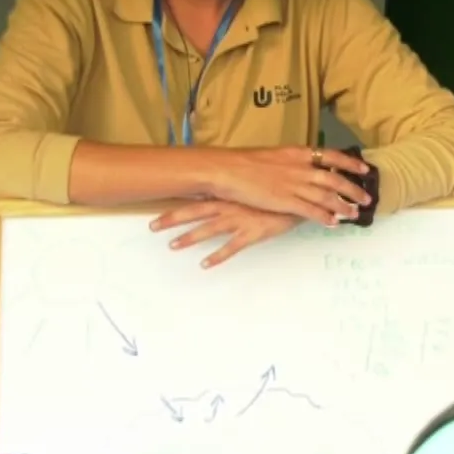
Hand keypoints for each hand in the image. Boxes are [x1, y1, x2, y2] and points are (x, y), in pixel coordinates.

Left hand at [151, 201, 303, 267]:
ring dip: (190, 237)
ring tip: (172, 245)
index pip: (195, 198)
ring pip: (209, 229)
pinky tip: (205, 264)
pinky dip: (218, 256)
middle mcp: (230, 205)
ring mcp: (240, 219)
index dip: (176, 202)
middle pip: (195, 212)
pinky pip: (232, 247)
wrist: (300, 197)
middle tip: (152, 226)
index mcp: (228, 194)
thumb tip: (218, 192)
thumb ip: (234, 192)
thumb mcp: (251, 189)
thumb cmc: (275, 192)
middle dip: (173, 219)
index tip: (156, 207)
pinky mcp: (253, 232)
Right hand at [202, 146, 371, 225]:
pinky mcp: (285, 201)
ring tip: (354, 214)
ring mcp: (294, 185)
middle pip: (335, 178)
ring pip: (327, 196)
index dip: (350, 164)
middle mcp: (300, 167)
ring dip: (343, 206)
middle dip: (353, 189)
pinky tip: (333, 223)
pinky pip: (311, 210)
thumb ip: (290, 161)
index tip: (365, 170)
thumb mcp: (273, 155)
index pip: (332, 156)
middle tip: (367, 198)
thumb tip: (302, 166)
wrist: (226, 170)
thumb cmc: (244, 162)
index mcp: (297, 153)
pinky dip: (324, 216)